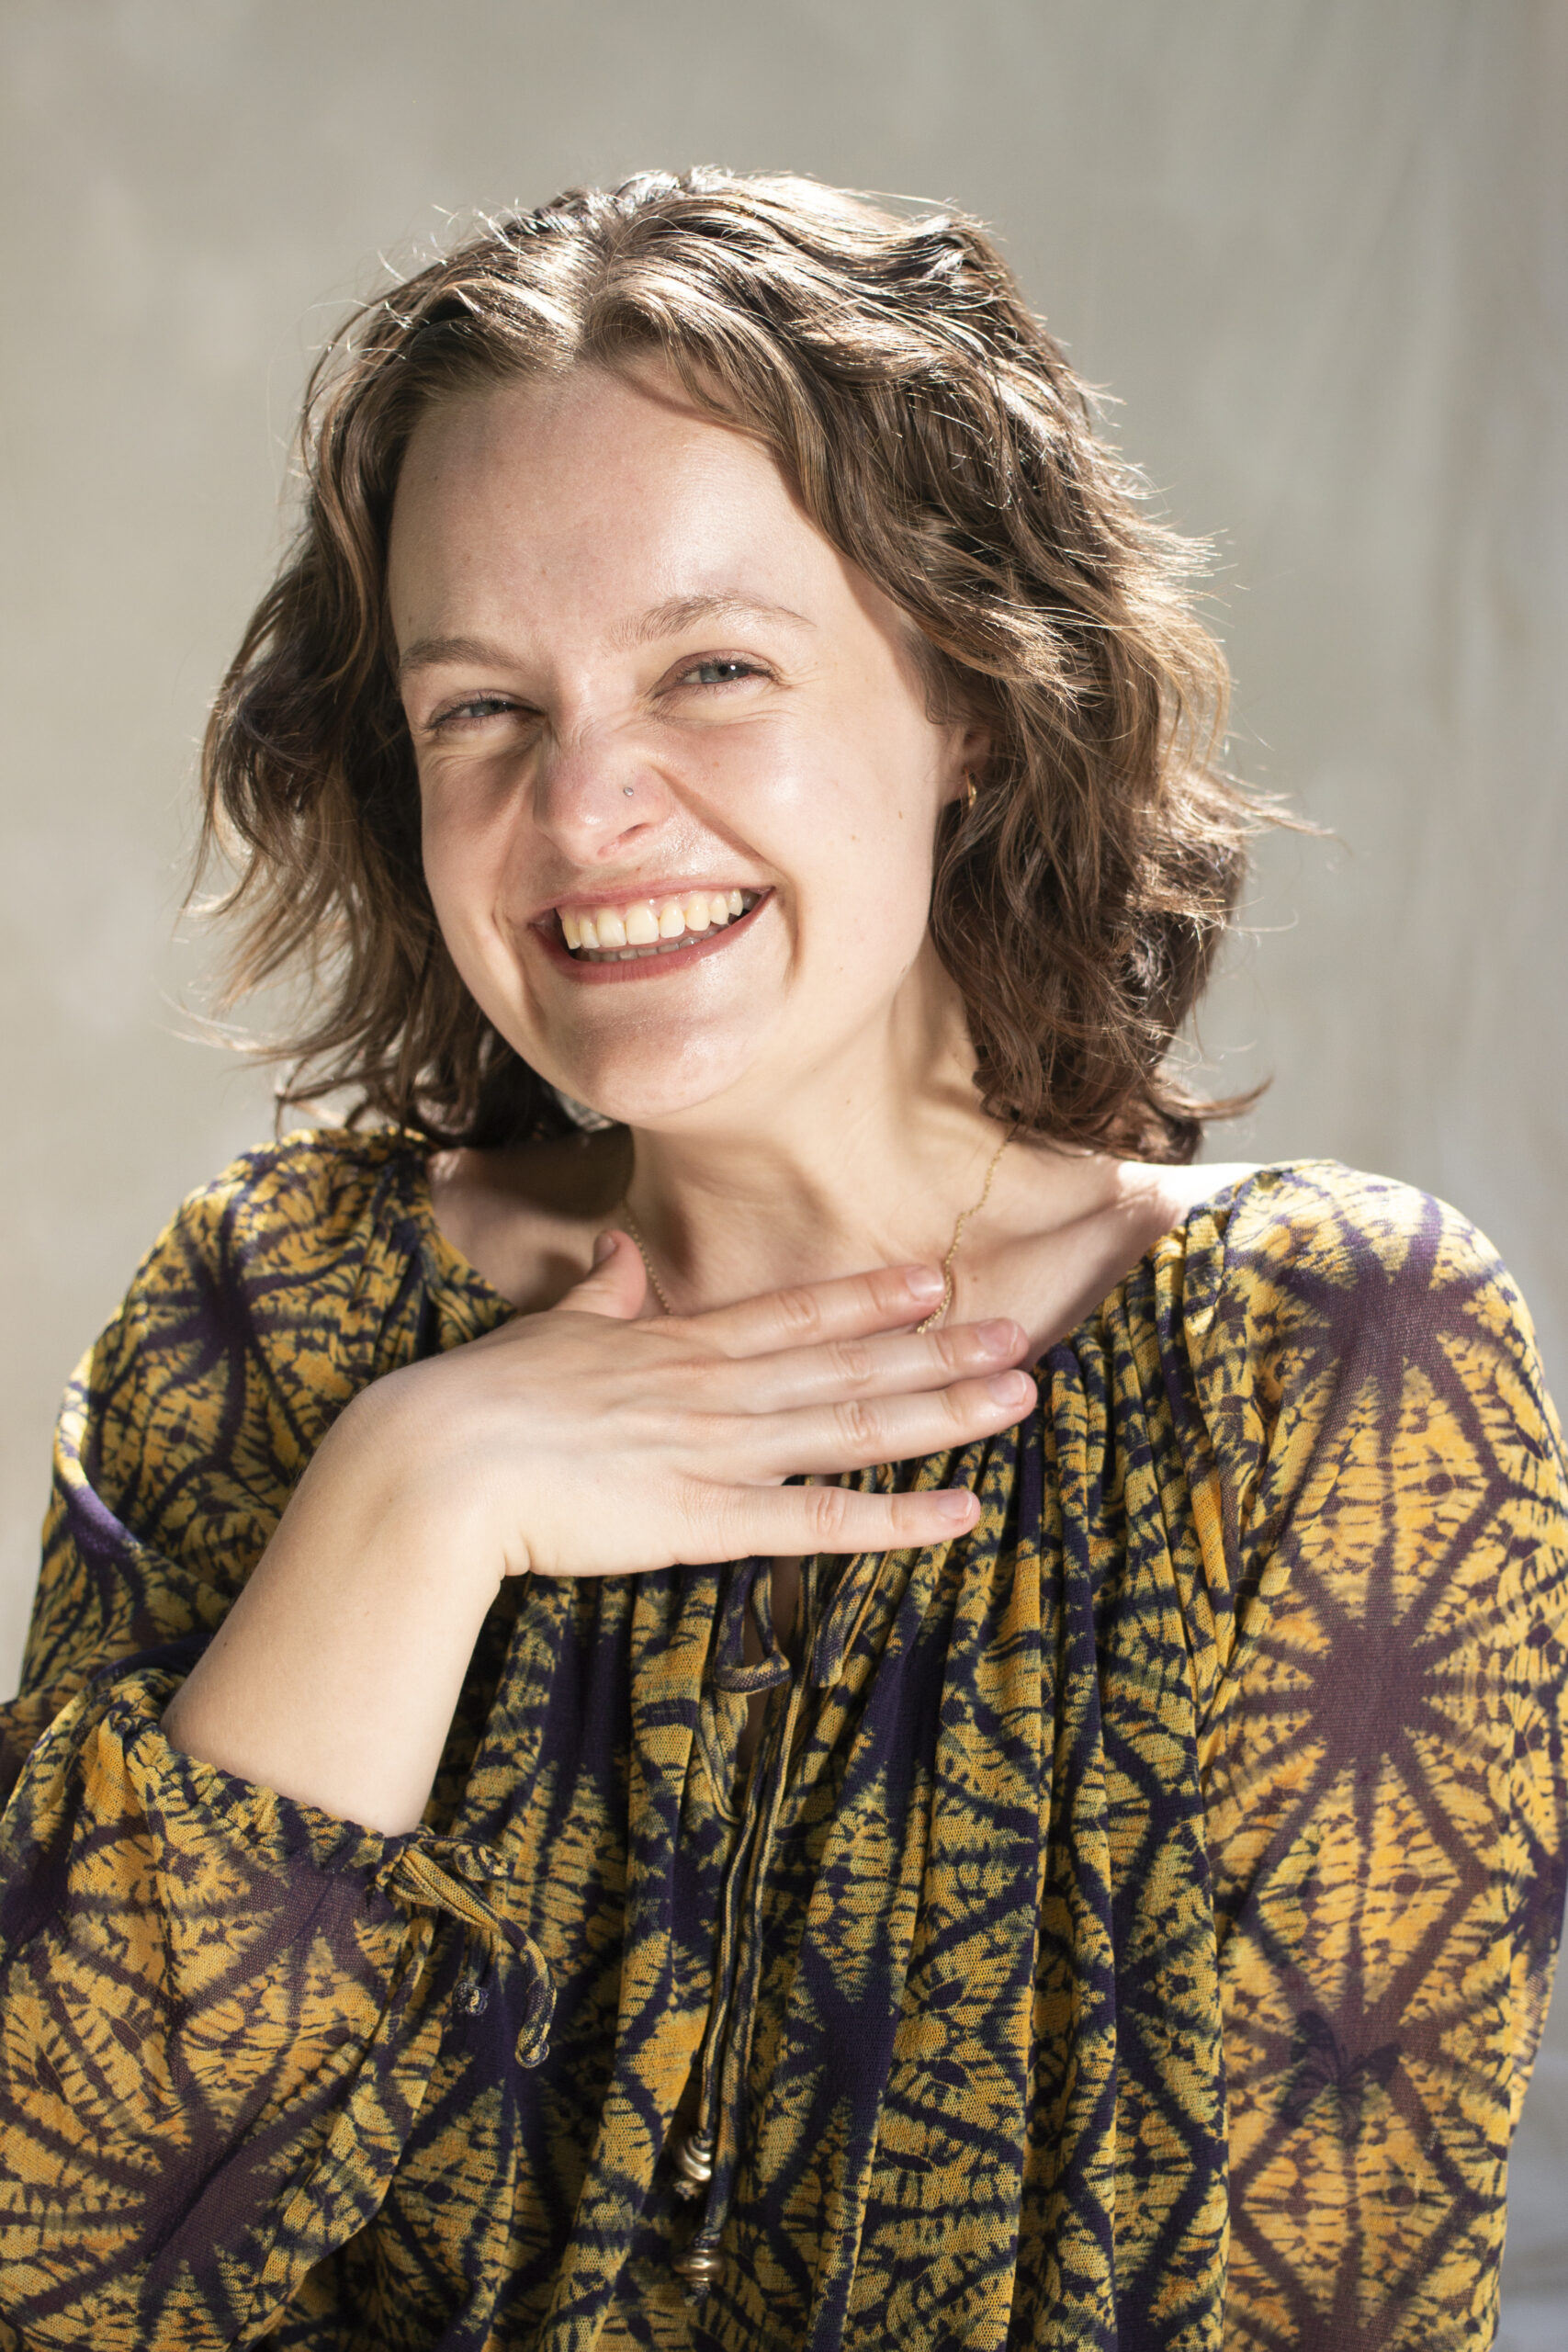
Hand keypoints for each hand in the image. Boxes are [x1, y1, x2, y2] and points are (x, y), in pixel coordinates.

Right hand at [354, 1230, 1036, 1583]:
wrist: (434, 1464)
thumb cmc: (478, 1400)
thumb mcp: (549, 1329)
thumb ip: (601, 1294)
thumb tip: (622, 1253)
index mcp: (677, 1344)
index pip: (795, 1313)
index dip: (871, 1298)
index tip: (936, 1281)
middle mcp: (715, 1387)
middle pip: (848, 1364)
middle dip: (940, 1352)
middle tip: (1021, 1335)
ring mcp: (717, 1451)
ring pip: (852, 1426)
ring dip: (942, 1412)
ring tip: (1018, 1396)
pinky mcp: (704, 1520)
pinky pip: (818, 1523)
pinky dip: (893, 1517)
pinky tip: (960, 1512)